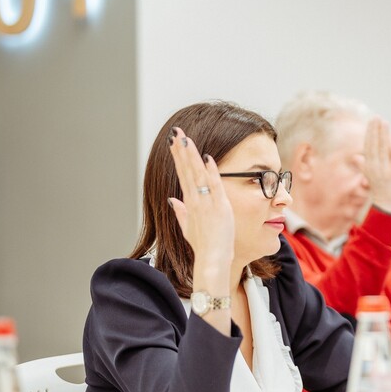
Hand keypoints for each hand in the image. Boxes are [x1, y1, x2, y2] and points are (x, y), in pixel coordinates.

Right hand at [166, 127, 234, 272]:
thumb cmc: (203, 246)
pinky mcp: (219, 207)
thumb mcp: (188, 228)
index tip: (174, 142)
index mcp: (189, 203)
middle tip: (176, 132)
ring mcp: (206, 203)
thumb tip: (172, 200)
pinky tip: (208, 157)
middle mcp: (195, 201)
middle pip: (186, 170)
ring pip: (197, 174)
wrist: (212, 259)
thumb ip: (180, 212)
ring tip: (186, 138)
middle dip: (181, 150)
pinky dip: (211, 171)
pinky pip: (214, 185)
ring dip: (192, 156)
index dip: (178, 158)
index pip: (182, 175)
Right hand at [362, 117, 390, 215]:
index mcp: (369, 166)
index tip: (372, 121)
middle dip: (375, 131)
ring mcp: (385, 170)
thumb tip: (355, 157)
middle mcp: (375, 167)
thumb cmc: (380, 190)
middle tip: (377, 117)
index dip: (370, 133)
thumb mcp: (370, 176)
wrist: (388, 206)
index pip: (368, 146)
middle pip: (374, 145)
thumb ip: (364, 165)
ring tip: (385, 122)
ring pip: (383, 149)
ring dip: (384, 135)